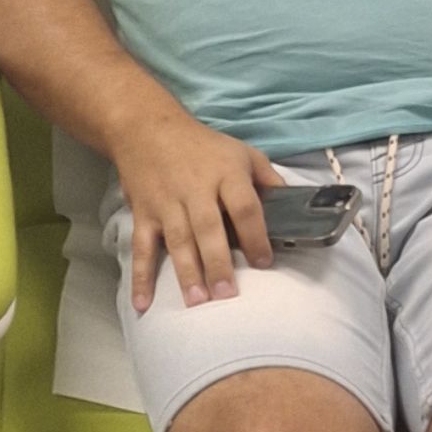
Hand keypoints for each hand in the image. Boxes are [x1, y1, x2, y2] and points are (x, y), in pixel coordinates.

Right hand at [114, 111, 280, 312]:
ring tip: (196, 300)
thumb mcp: (241, 152)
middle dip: (217, 262)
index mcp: (226, 174)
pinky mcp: (143, 214)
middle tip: (226, 294)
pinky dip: (140, 277)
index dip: (255, 234)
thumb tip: (291, 206)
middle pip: (208, 228)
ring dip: (186, 272)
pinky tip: (142, 303)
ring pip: (177, 240)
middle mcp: (195, 189)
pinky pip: (141, 248)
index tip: (264, 262)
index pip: (244, 205)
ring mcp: (167, 203)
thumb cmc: (202, 146)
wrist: (146, 128)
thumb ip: (268, 179)